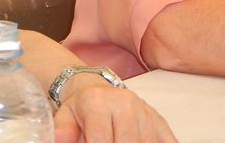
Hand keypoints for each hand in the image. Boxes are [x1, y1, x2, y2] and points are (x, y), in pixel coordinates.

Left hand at [54, 75, 176, 142]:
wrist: (95, 87)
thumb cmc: (80, 107)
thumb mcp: (65, 115)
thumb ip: (62, 130)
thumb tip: (56, 139)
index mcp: (97, 102)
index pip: (101, 138)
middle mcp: (124, 103)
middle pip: (129, 141)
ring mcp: (144, 111)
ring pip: (147, 142)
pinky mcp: (158, 119)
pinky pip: (168, 140)